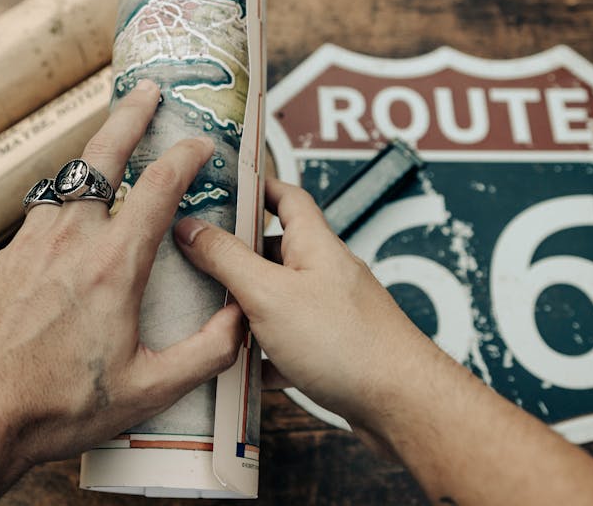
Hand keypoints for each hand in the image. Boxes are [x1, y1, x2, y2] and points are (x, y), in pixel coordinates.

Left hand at [0, 80, 242, 489]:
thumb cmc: (58, 407)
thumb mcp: (149, 391)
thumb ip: (207, 353)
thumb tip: (243, 322)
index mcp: (113, 265)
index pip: (158, 186)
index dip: (185, 156)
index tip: (202, 143)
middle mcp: (70, 240)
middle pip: (103, 155)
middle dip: (130, 115)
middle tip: (148, 90)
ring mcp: (30, 244)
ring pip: (68, 180)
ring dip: (95, 155)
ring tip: (113, 146)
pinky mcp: (3, 260)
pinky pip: (43, 214)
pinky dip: (67, 200)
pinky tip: (73, 219)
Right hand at [174, 178, 440, 443]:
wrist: (400, 403)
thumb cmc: (345, 342)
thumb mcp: (269, 294)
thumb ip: (227, 259)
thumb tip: (191, 228)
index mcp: (314, 245)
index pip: (287, 198)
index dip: (257, 188)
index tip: (224, 190)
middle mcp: (326, 273)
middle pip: (275, 252)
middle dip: (237, 257)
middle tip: (197, 261)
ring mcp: (332, 313)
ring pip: (278, 302)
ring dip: (246, 310)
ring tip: (208, 318)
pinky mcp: (333, 351)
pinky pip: (288, 345)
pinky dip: (264, 355)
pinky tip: (242, 371)